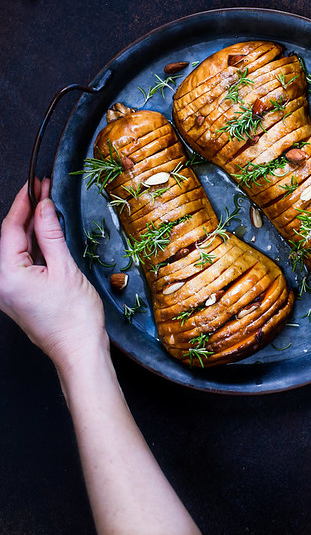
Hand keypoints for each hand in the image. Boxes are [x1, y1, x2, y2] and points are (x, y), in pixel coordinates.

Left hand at [0, 180, 108, 372]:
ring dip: (31, 227)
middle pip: (10, 238)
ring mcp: (9, 291)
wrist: (79, 350)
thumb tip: (44, 207)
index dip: (23, 203)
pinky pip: (22, 262)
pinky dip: (33, 244)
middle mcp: (2, 285)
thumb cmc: (74, 317)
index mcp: (7, 276)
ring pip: (16, 249)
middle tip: (42, 189)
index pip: (10, 229)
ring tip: (46, 204)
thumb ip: (51, 234)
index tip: (34, 184)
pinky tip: (46, 231)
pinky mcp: (19, 295)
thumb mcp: (65, 268)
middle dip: (26, 212)